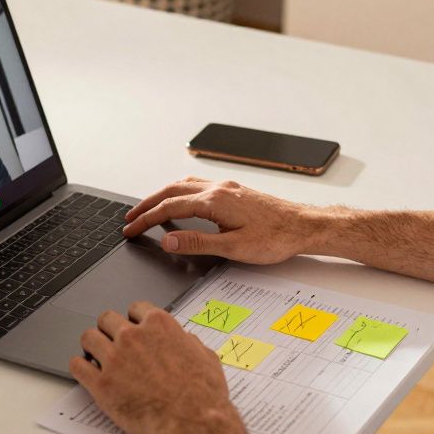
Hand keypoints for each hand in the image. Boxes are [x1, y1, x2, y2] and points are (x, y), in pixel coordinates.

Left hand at [68, 301, 242, 433]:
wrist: (192, 423)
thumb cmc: (203, 395)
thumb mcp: (206, 357)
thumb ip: (188, 343)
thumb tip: (183, 340)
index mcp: (159, 325)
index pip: (136, 308)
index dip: (134, 319)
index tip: (132, 328)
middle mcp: (133, 336)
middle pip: (107, 318)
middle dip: (109, 329)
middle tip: (112, 342)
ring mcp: (115, 359)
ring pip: (88, 337)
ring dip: (92, 345)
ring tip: (95, 356)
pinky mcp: (101, 384)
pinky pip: (77, 366)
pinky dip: (80, 367)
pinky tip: (86, 372)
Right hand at [122, 177, 322, 262]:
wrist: (304, 226)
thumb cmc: (275, 238)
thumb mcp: (234, 248)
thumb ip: (197, 243)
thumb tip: (168, 240)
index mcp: (215, 201)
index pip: (169, 208)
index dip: (146, 219)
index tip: (130, 228)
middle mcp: (218, 189)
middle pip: (171, 191)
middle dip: (147, 204)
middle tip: (130, 218)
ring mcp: (227, 188)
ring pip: (184, 185)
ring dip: (162, 195)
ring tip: (148, 209)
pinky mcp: (234, 191)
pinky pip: (198, 186)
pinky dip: (180, 193)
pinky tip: (180, 201)